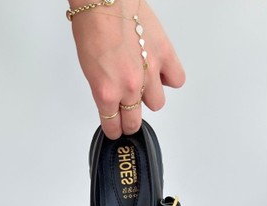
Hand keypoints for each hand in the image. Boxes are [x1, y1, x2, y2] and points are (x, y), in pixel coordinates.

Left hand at [70, 0, 184, 138]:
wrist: (105, 1)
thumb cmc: (92, 28)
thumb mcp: (89, 70)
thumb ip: (104, 89)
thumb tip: (112, 99)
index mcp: (106, 93)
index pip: (113, 125)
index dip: (114, 130)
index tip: (116, 131)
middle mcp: (128, 88)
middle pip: (134, 121)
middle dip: (130, 121)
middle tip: (128, 116)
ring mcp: (149, 73)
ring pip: (157, 103)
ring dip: (150, 98)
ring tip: (144, 87)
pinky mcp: (164, 56)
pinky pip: (176, 80)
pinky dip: (170, 79)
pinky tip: (161, 73)